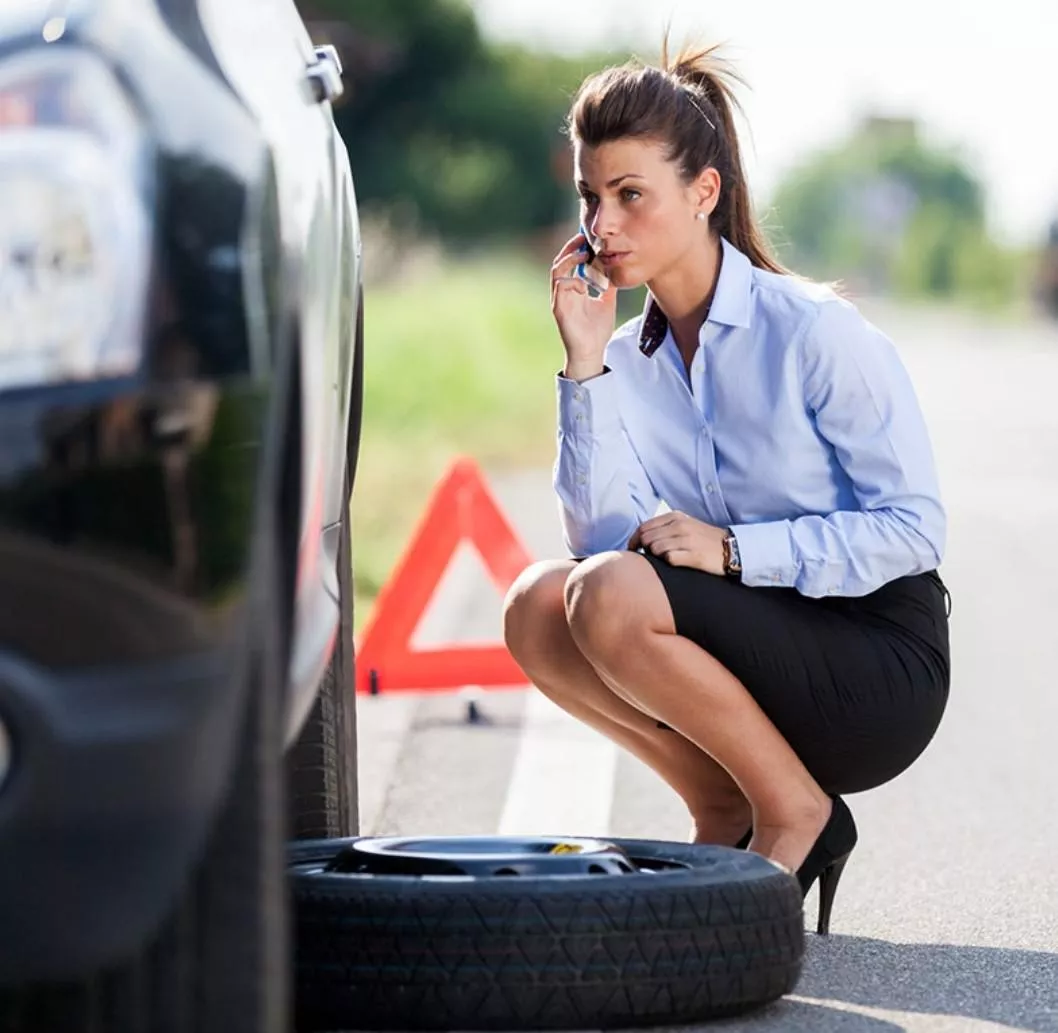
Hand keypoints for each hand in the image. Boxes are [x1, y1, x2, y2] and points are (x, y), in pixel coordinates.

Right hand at [550, 233, 617, 378]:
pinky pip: (559, 286)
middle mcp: (564, 292)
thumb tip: (616, 267)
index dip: (578, 248)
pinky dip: (570, 278)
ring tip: (583, 252)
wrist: (592, 352)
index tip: (589, 238)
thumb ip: (608, 284)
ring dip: (569, 259)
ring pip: (557, 271)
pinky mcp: (558, 308)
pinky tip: (583, 278)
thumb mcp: (607, 301)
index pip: (571, 263)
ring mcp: (559, 299)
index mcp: (574, 289)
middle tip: (583, 236)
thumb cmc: (597, 329)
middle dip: (571, 247)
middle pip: (561, 262)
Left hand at [628, 512, 727, 574]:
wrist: (731, 549)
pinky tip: (675, 563)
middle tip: (650, 556)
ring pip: (656, 549)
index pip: (644, 527)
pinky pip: (669, 559)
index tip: (634, 549)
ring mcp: (688, 541)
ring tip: (666, 559)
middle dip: (644, 549)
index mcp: (676, 517)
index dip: (634, 540)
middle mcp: (681, 526)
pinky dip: (668, 562)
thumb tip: (640, 537)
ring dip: (656, 557)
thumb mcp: (684, 525)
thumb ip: (664, 527)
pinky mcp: (694, 556)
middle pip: (647, 539)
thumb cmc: (704, 539)